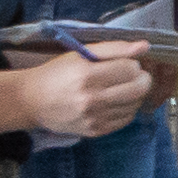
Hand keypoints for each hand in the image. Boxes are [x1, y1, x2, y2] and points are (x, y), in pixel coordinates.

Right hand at [7, 40, 159, 136]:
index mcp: (87, 75)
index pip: (130, 69)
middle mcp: (92, 99)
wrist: (32, 101)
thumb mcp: (81, 54)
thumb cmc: (58, 73)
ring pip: (136, 104)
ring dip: (135, 94)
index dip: (132, 63)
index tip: (125, 63)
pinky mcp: (96, 131)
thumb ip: (114, 48)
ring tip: (121, 88)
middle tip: (132, 75)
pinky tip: (114, 101)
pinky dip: (126, 108)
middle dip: (141, 78)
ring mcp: (94, 118)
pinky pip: (126, 119)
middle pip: (139, 88)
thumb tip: (144, 46)